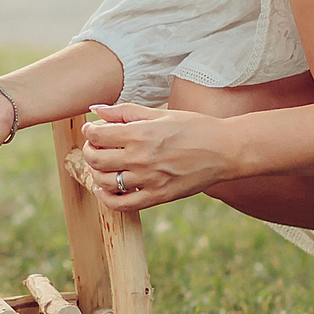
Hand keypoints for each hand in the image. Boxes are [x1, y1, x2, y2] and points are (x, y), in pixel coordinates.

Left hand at [77, 103, 238, 211]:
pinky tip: (105, 188)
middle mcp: (141, 158)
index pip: (97, 135)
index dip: (89, 131)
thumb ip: (125, 111)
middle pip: (96, 159)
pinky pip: (122, 204)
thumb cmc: (194, 127)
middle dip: (89, 151)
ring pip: (104, 182)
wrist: (225, 150)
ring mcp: (149, 180)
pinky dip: (106, 198)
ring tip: (100, 166)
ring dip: (95, 173)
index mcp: (140, 133)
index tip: (92, 130)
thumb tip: (95, 109)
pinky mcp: (158, 197)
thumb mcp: (160, 113)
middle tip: (94, 147)